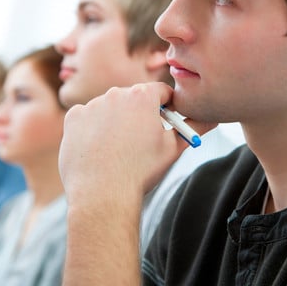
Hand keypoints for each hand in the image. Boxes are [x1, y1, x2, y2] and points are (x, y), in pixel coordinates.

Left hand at [58, 82, 181, 207]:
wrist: (102, 194)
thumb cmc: (140, 171)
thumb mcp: (173, 149)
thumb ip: (193, 128)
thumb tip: (213, 119)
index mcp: (143, 96)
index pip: (162, 92)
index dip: (167, 107)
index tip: (167, 121)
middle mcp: (115, 94)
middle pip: (134, 98)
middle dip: (140, 114)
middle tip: (142, 139)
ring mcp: (92, 105)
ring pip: (110, 108)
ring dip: (116, 121)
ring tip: (118, 149)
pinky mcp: (73, 118)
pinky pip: (87, 118)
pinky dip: (93, 129)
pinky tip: (99, 149)